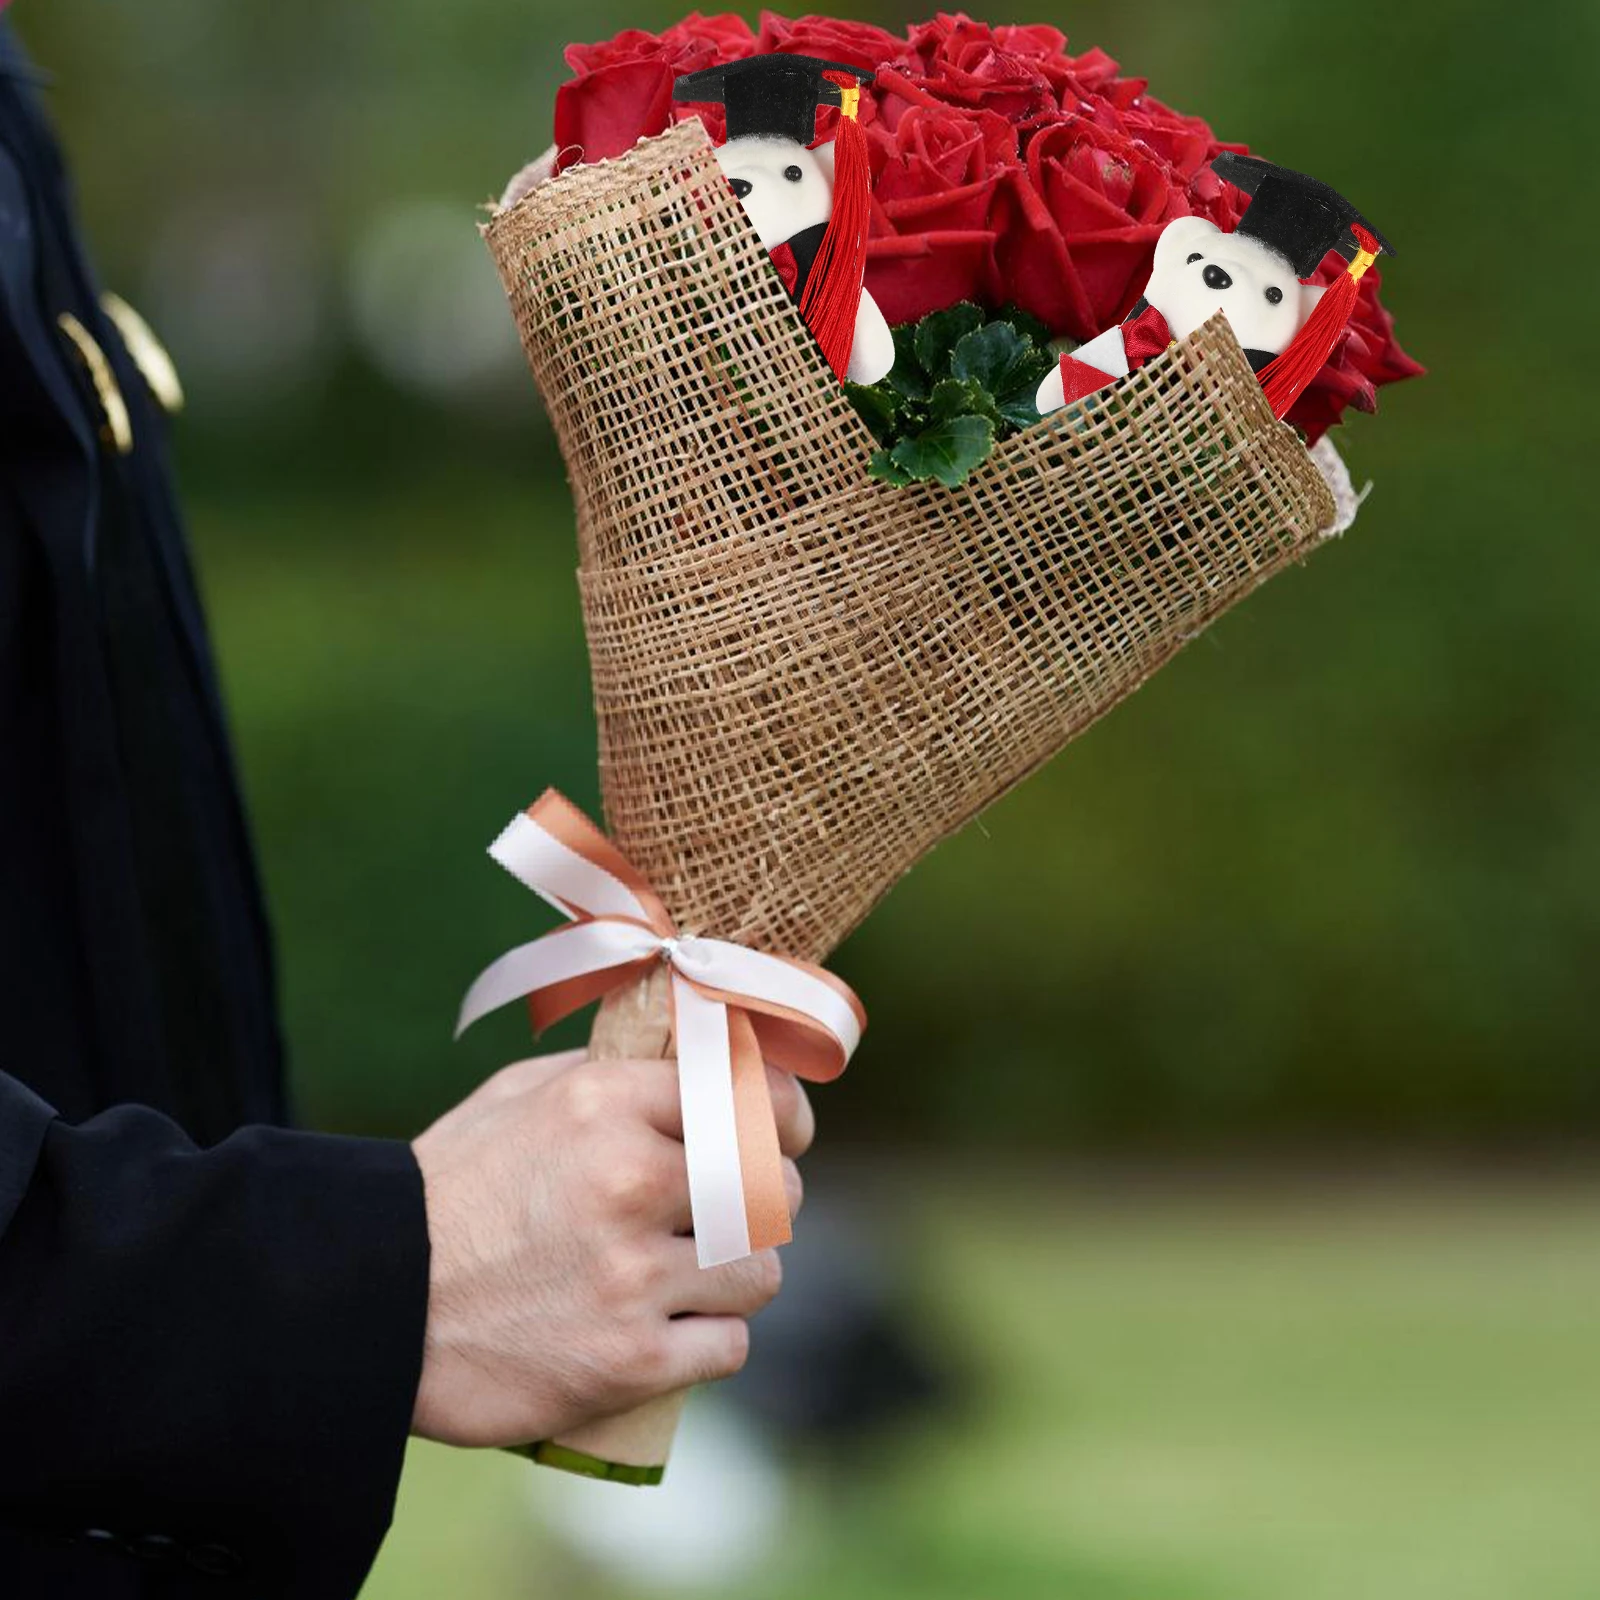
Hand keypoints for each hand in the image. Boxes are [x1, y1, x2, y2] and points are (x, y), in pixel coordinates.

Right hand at [409, 1050, 812, 1447]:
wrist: (367, 1303)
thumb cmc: (449, 1190)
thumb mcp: (519, 1098)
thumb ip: (611, 1076)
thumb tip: (695, 1062)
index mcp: (607, 1105)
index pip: (749, 1098)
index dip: (785, 1117)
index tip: (789, 1132)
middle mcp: (630, 1181)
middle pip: (771, 1187)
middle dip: (769, 1200)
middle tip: (740, 1212)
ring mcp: (632, 1276)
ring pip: (761, 1271)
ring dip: (741, 1274)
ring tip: (699, 1274)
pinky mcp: (628, 1361)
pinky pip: (731, 1345)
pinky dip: (711, 1338)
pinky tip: (674, 1328)